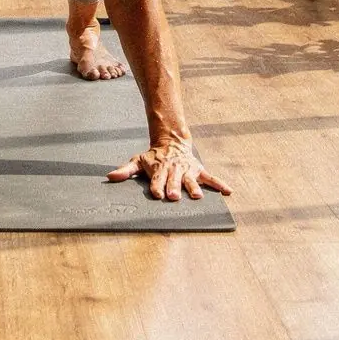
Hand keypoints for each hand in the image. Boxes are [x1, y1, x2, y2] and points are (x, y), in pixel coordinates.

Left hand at [107, 140, 230, 201]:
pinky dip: (220, 184)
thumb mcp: (138, 160)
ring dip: (193, 188)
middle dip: (174, 188)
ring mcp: (187, 170)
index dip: (155, 186)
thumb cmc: (154, 156)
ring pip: (191, 180)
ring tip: (197, 197)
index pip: (156, 180)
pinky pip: (211, 178)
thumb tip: (109, 176)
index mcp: (159, 169)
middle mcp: (174, 170)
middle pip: (173, 181)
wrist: (172, 141)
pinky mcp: (199, 170)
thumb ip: (126, 170)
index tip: (155, 194)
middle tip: (174, 196)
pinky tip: (228, 192)